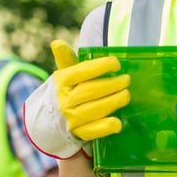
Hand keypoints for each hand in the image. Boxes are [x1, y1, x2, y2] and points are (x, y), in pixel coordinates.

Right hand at [23, 39, 130, 158]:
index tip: (116, 64)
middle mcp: (64, 100)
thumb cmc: (64, 91)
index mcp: (61, 81)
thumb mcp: (64, 75)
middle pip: (91, 91)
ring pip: (96, 109)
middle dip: (112, 84)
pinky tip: (118, 123)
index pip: (82, 72)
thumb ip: (66, 59)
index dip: (101, 66)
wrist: (49, 120)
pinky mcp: (78, 134)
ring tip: (126, 95)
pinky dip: (107, 126)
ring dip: (114, 102)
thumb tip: (57, 43)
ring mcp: (71, 118)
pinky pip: (94, 131)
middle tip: (126, 80)